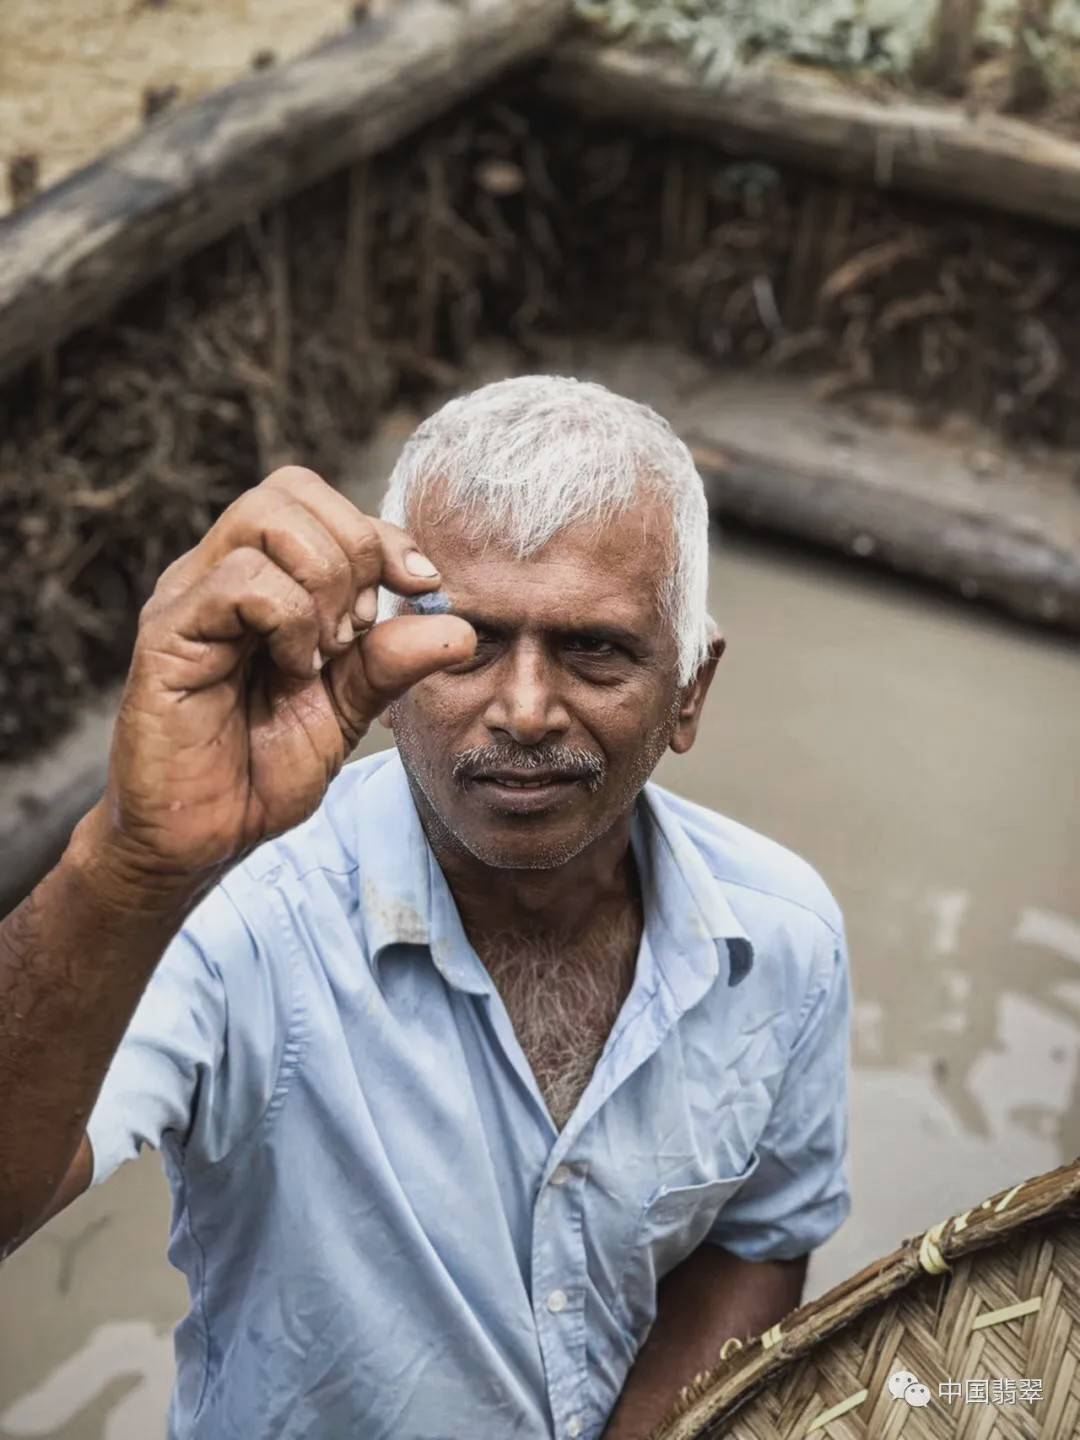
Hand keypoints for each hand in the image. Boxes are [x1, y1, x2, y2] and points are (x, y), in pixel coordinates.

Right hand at [89, 465, 474, 893]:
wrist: (202, 838)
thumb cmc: (260, 769)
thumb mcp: (347, 709)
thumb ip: (393, 662)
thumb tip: (462, 626)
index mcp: (258, 579)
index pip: (318, 502)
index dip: (381, 534)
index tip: (421, 584)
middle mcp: (217, 574)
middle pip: (291, 490)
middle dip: (354, 552)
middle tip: (357, 631)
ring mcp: (189, 597)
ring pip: (266, 521)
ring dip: (322, 585)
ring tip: (324, 654)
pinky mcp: (168, 632)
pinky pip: (240, 581)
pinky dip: (289, 619)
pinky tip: (292, 670)